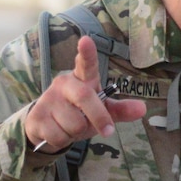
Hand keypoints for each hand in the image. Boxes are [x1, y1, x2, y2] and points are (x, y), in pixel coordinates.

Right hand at [23, 36, 146, 152]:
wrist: (45, 127)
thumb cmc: (79, 114)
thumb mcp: (102, 111)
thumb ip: (121, 110)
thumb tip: (143, 109)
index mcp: (82, 78)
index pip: (86, 64)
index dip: (87, 53)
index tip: (86, 40)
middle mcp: (64, 84)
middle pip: (85, 97)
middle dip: (98, 117)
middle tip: (107, 131)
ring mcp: (48, 99)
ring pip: (73, 124)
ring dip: (76, 133)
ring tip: (70, 127)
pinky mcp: (37, 116)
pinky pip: (59, 136)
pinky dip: (63, 140)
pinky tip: (57, 132)